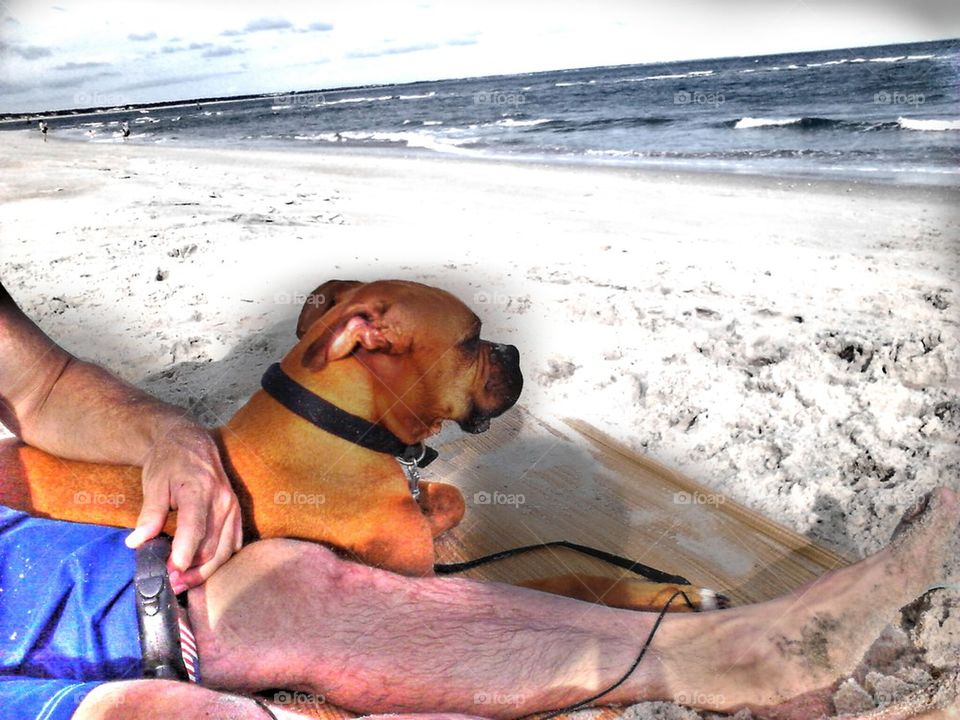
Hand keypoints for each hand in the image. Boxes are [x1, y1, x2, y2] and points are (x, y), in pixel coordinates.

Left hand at [124, 421, 241, 592]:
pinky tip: (200, 567)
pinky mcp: (237, 513)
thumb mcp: (153, 484)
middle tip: (168, 583)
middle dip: (190, 571)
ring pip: (225, 551)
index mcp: (199, 491)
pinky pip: (233, 544)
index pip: (195, 528)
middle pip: (211, 547)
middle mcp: (222, 501)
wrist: (191, 442)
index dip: (183, 554)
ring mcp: (233, 508)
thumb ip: (149, 514)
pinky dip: (218, 560)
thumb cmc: (169, 462)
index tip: (170, 573)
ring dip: (204, 571)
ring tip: (182, 582)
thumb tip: (136, 543)